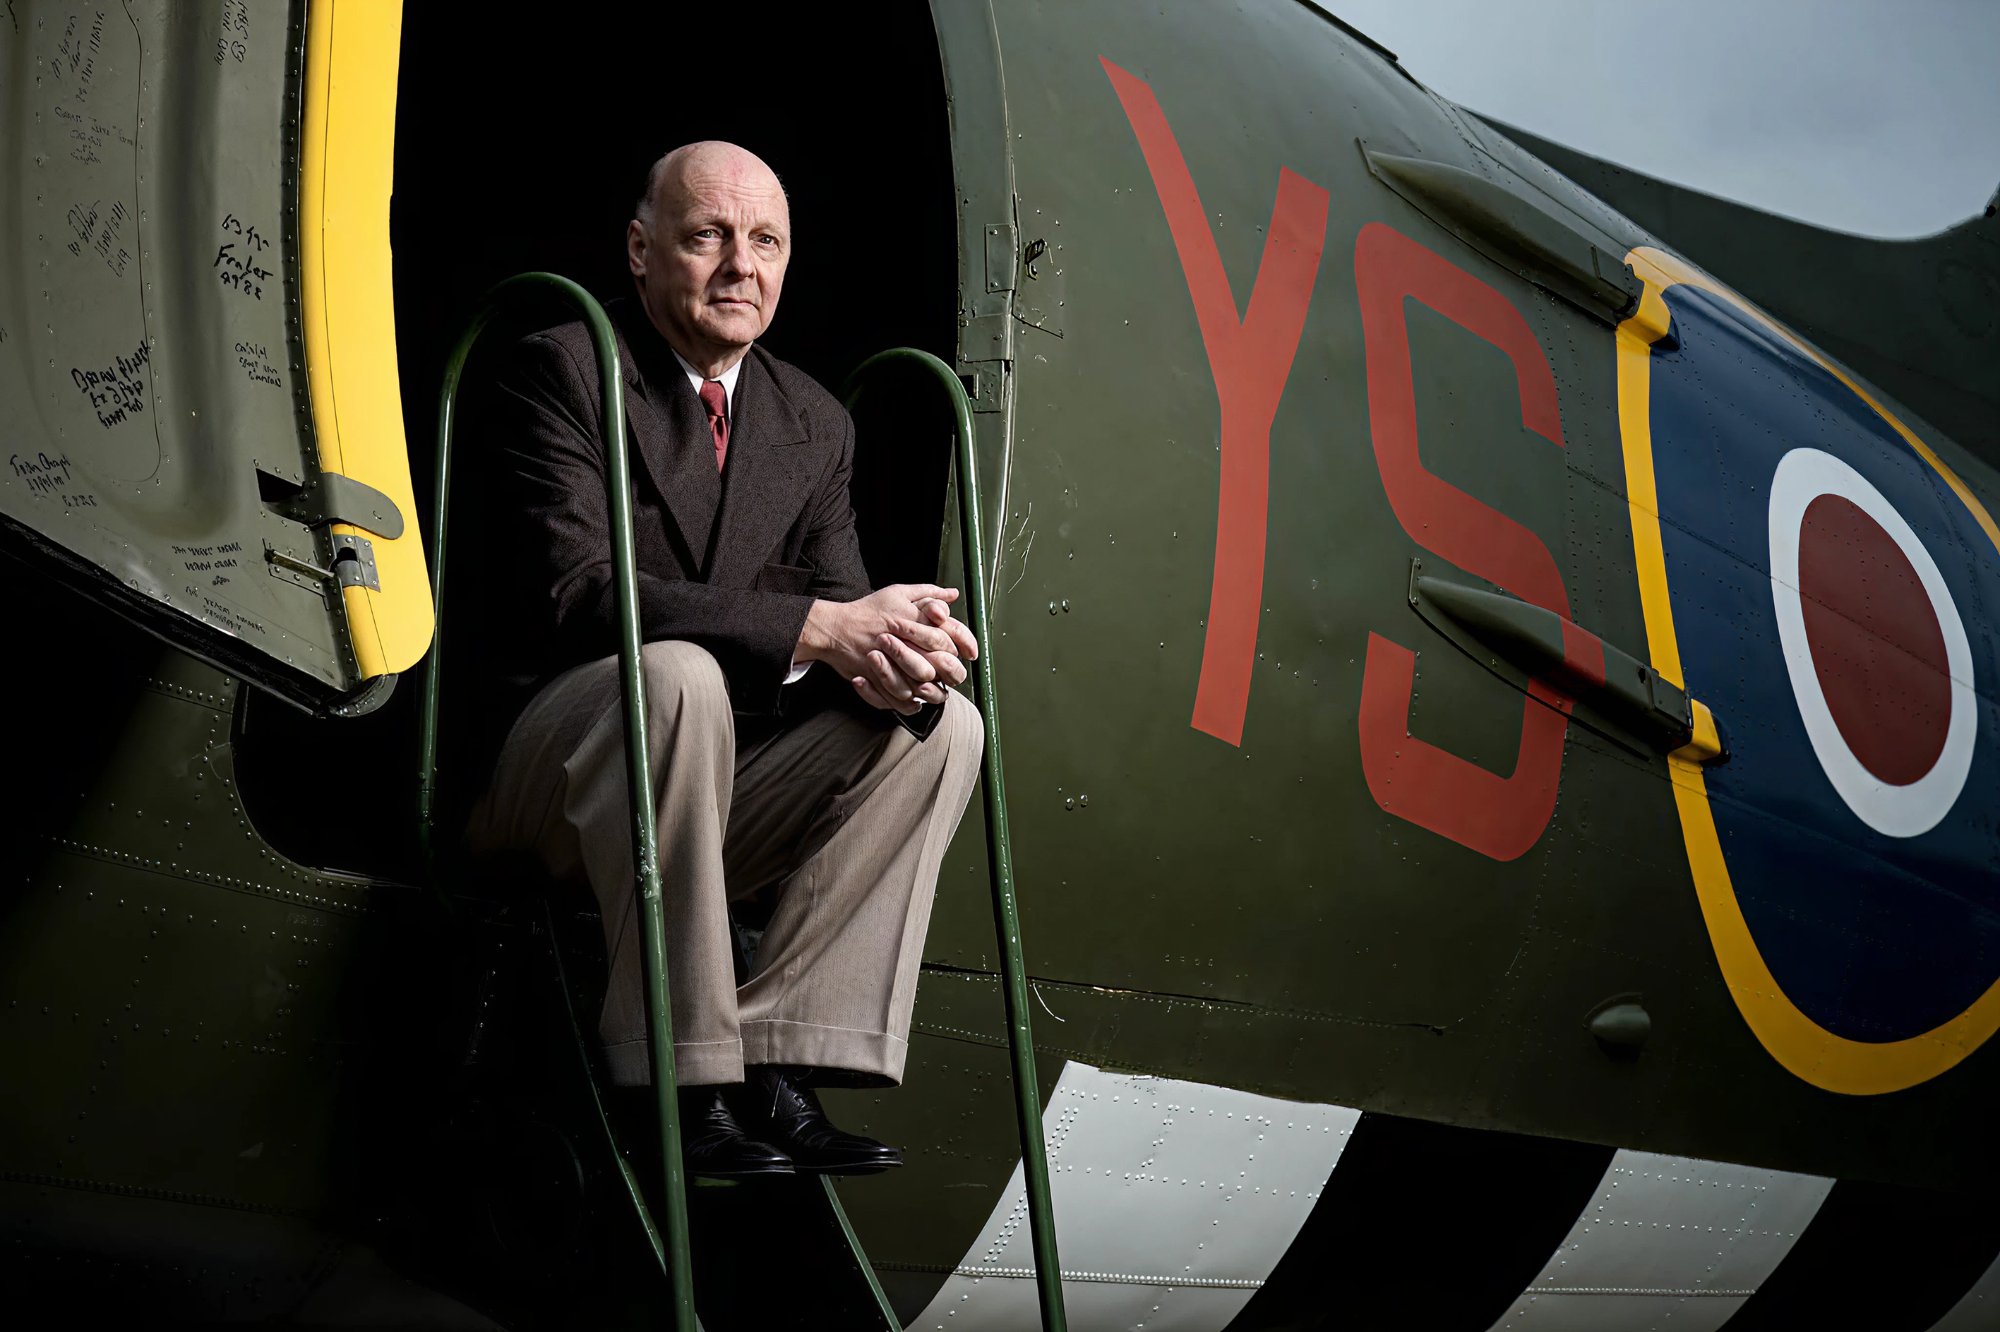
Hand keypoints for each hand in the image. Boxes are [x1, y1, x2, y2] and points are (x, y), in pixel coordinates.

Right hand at [797, 585, 978, 714]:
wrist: (835, 629)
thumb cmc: (867, 610)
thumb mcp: (898, 593)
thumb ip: (928, 593)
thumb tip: (952, 594)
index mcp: (913, 622)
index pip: (948, 638)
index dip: (964, 646)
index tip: (971, 653)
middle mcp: (905, 645)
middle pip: (941, 666)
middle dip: (951, 671)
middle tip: (952, 673)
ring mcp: (892, 666)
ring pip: (924, 687)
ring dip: (932, 689)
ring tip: (933, 686)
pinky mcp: (880, 683)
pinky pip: (902, 702)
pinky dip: (912, 703)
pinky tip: (916, 698)